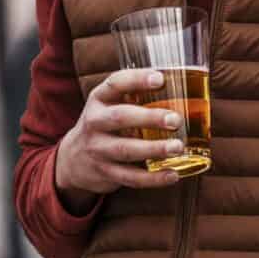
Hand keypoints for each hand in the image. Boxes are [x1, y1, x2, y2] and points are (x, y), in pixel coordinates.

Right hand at [51, 67, 187, 212]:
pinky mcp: (105, 172)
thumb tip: (185, 88)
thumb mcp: (109, 104)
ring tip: (177, 147)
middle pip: (120, 118)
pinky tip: (172, 175)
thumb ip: (135, 96)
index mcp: (99, 99)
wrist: (74, 158)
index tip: (160, 79)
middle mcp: (95, 122)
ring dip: (153, 149)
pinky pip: (130, 177)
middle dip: (149, 118)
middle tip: (175, 120)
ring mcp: (98, 149)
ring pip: (125, 149)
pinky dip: (153, 178)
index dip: (137, 80)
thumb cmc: (104, 124)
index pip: (115, 84)